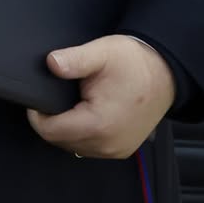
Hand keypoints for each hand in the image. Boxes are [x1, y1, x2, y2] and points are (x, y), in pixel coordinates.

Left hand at [25, 35, 175, 159]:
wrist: (166, 73)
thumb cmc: (136, 63)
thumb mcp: (102, 52)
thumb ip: (74, 59)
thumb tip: (51, 63)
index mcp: (100, 124)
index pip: (50, 131)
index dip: (37, 115)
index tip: (38, 98)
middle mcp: (108, 144)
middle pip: (59, 141)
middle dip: (52, 120)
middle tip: (57, 96)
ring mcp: (116, 150)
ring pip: (73, 146)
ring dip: (65, 128)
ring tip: (72, 102)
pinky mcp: (121, 149)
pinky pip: (89, 147)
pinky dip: (80, 133)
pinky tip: (84, 113)